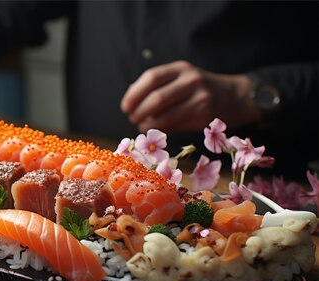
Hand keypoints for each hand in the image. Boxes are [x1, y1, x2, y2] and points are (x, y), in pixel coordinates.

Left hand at [121, 60, 260, 132]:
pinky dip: (161, 130)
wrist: (238, 97)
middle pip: (156, 98)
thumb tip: (130, 99)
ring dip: (147, 125)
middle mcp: (191, 80)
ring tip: (142, 127)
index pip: (151, 77)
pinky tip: (157, 130)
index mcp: (181, 68)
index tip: (125, 107)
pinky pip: (175, 125)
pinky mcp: (205, 116)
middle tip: (133, 119)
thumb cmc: (201, 89)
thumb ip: (159, 85)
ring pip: (164, 115)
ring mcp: (200, 98)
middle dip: (138, 112)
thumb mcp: (183, 78)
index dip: (133, 94)